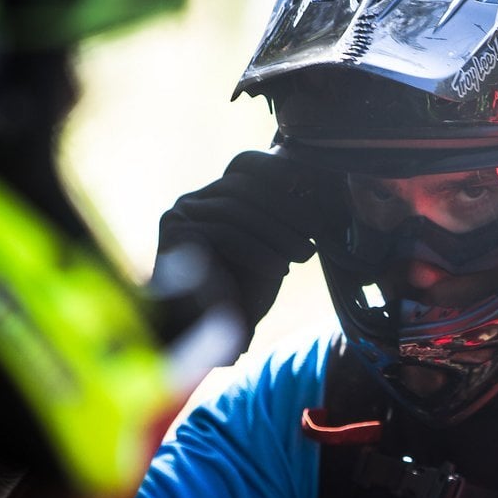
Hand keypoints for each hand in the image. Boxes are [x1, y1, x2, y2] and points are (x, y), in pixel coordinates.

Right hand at [150, 150, 326, 354]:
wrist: (205, 333)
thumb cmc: (244, 291)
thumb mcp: (273, 248)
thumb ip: (286, 220)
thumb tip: (322, 191)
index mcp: (216, 196)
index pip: (245, 164)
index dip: (277, 167)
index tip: (310, 183)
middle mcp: (194, 200)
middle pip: (243, 186)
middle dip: (286, 206)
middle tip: (316, 230)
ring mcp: (180, 216)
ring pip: (235, 209)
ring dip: (277, 231)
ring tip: (304, 255)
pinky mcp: (175, 237)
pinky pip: (223, 234)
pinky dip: (258, 251)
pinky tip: (281, 270)